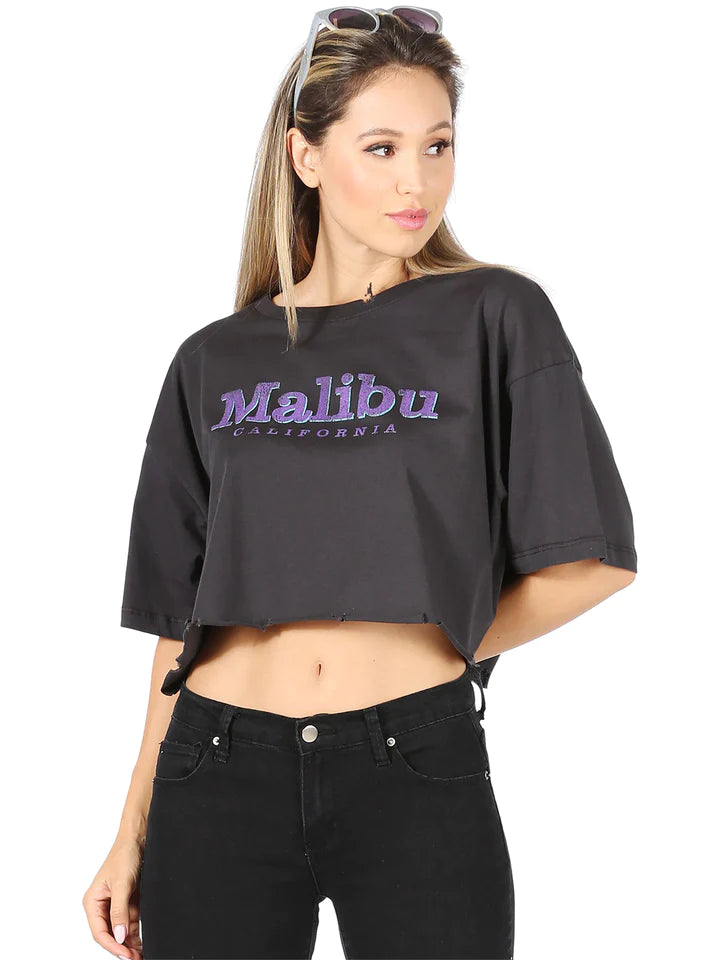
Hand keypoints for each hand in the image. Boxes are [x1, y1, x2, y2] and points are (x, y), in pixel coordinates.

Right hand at [82, 837, 143, 959]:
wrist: (139, 838)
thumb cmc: (124, 855)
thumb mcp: (122, 884)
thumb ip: (120, 911)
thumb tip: (120, 936)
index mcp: (93, 901)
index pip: (100, 932)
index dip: (113, 945)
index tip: (126, 954)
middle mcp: (102, 905)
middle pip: (110, 933)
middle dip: (122, 947)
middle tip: (135, 958)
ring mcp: (115, 904)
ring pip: (121, 930)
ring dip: (130, 943)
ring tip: (140, 954)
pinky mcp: (128, 902)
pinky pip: (130, 922)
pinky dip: (136, 933)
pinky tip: (142, 942)